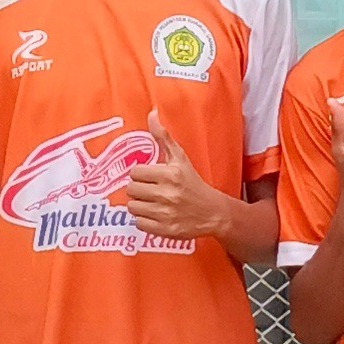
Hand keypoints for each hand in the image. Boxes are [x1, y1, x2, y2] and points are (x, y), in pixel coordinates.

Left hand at [122, 113, 232, 242]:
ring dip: (140, 205)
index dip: (141, 175)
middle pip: (131, 190)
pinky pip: (139, 224)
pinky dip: (144, 220)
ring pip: (133, 207)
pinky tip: (156, 215)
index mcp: (170, 174)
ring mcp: (165, 214)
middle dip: (139, 190)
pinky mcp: (165, 230)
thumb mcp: (180, 159)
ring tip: (152, 203)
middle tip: (150, 191)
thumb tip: (152, 113)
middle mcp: (167, 194)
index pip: (135, 172)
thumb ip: (163, 137)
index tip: (150, 178)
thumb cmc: (192, 183)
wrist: (212, 212)